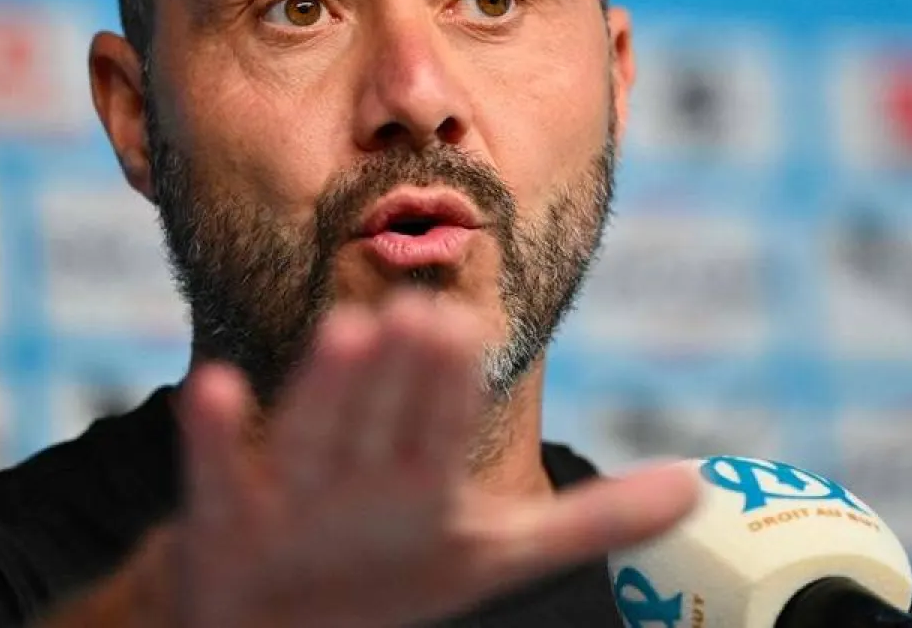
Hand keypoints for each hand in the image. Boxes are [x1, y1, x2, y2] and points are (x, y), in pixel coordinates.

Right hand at [164, 295, 697, 627]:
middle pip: (383, 414)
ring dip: (328, 384)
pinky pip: (217, 471)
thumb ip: (591, 521)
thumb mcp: (495, 552)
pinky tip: (215, 387)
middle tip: (423, 315)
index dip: (455, 380)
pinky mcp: (226, 516)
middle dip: (402, 373)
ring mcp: (290, 487)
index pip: (442, 418)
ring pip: (312, 430)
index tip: (472, 322)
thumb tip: (698, 487)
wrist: (277, 618)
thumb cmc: (391, 572)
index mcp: (418, 466)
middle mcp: (357, 462)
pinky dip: (213, 433)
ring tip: (348, 330)